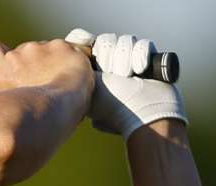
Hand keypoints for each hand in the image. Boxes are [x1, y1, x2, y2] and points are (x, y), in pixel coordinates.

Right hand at [0, 37, 93, 104]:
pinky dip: (74, 57)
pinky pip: (69, 47)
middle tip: (45, 81)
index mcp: (2, 70)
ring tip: (62, 81)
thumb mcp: (10, 104)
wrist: (59, 108)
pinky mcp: (61, 46)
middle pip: (25, 51)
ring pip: (47, 49)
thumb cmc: (32, 114)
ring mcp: (40, 48)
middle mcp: (18, 55)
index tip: (8, 59)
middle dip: (34, 62)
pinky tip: (76, 72)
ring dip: (54, 60)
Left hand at [65, 28, 187, 138]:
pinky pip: (143, 45)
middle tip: (112, 72)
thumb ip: (75, 76)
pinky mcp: (149, 60)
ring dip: (125, 56)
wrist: (144, 115)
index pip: (88, 44)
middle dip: (109, 54)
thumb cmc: (112, 106)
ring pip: (125, 41)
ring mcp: (130, 62)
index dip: (88, 42)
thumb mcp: (87, 91)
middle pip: (107, 41)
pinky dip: (141, 54)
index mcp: (93, 72)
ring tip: (126, 74)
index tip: (88, 45)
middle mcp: (110, 65)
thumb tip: (67, 60)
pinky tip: (140, 69)